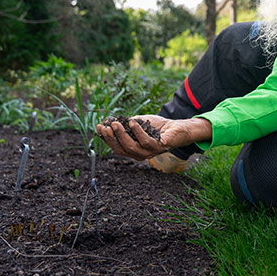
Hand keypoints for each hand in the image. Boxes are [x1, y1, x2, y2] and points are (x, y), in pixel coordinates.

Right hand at [96, 116, 211, 160]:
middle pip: (121, 149)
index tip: (99, 127)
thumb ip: (126, 124)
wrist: (177, 127)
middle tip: (106, 126)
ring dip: (122, 135)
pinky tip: (132, 123)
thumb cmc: (157, 127)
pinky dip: (138, 132)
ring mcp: (150, 152)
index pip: (116, 147)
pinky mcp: (160, 147)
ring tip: (117, 123)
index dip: (106, 138)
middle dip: (111, 138)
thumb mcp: (138, 123)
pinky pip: (146, 142)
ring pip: (131, 147)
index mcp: (133, 150)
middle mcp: (140, 154)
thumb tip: (110, 121)